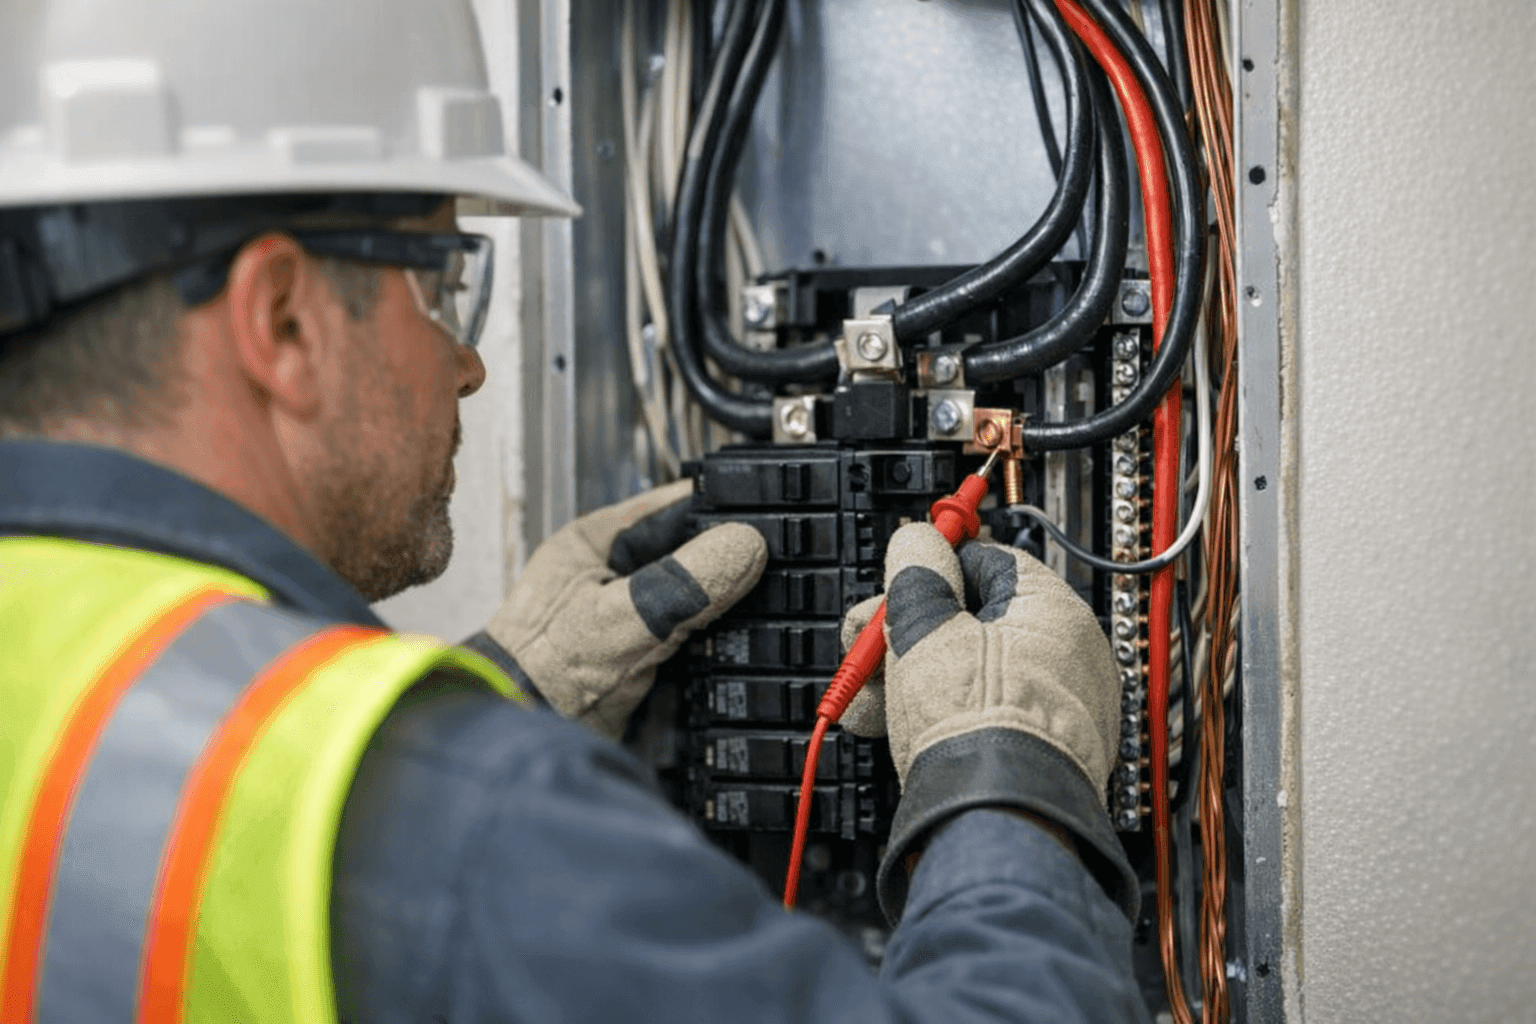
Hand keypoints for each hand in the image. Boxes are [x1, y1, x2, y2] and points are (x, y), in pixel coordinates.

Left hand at [486, 480, 766, 738]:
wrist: (520, 736)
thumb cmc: (538, 675)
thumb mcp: (623, 620)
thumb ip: (685, 583)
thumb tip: (744, 546)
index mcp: (596, 541)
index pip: (674, 505)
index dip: (723, 508)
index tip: (768, 519)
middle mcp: (612, 570)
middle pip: (690, 547)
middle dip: (729, 556)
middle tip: (776, 563)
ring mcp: (625, 611)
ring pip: (693, 590)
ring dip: (723, 597)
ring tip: (764, 599)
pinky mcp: (637, 650)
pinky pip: (689, 629)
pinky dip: (713, 633)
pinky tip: (735, 638)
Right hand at [840, 522, 1118, 798]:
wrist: (995, 825)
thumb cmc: (978, 731)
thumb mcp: (926, 631)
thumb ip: (916, 575)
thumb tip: (917, 541)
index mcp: (1056, 614)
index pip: (989, 561)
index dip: (932, 568)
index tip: (898, 577)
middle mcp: (1066, 660)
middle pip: (971, 622)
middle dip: (906, 631)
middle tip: (865, 640)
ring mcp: (1053, 712)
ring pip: (967, 673)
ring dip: (906, 676)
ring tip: (861, 694)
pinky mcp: (1033, 754)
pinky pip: (977, 716)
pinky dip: (932, 715)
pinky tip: (884, 722)